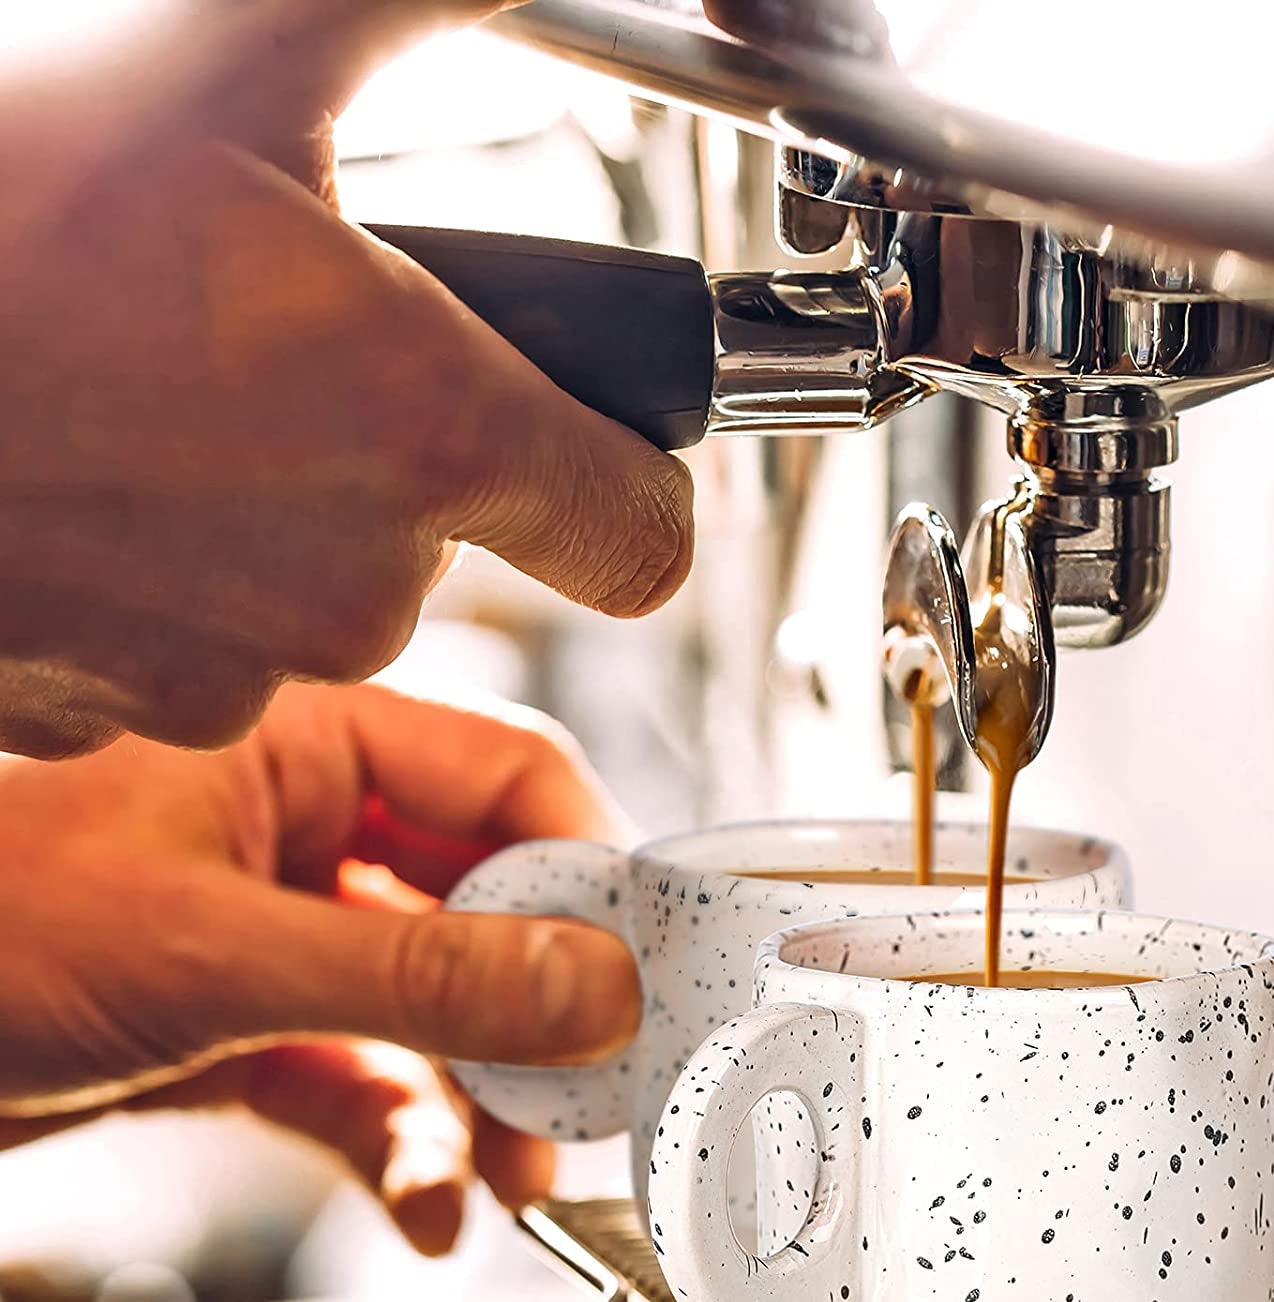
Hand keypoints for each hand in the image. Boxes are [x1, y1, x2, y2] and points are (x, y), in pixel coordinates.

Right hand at [0, 2, 692, 757]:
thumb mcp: (227, 43)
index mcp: (425, 435)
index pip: (644, 536)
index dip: (638, 482)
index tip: (606, 439)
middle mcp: (352, 586)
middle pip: (461, 538)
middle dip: (403, 452)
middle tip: (274, 347)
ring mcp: (230, 670)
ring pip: (319, 590)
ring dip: (272, 503)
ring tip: (149, 395)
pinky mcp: (120, 712)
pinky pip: (199, 643)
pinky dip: (169, 566)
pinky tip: (79, 471)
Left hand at [0, 682, 641, 1254]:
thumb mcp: (216, 955)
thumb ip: (417, 976)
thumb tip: (589, 983)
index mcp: (309, 740)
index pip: (508, 777)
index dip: (590, 870)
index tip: (641, 969)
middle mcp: (310, 823)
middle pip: (489, 902)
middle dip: (540, 1013)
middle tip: (591, 1094)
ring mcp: (285, 927)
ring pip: (435, 1004)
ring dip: (481, 1098)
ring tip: (511, 1176)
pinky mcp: (255, 1022)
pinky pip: (367, 1077)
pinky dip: (405, 1144)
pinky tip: (428, 1206)